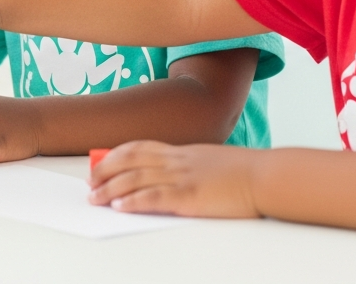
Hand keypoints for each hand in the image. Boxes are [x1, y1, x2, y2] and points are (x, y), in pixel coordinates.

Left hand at [87, 140, 259, 217]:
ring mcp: (182, 177)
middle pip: (130, 161)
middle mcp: (177, 161)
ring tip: (95, 198)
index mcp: (182, 152)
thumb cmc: (244, 172)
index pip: (140, 147)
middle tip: (90, 182)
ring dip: (111, 189)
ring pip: (136, 178)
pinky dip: (133, 201)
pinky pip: (154, 197)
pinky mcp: (189, 196)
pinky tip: (120, 207)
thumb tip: (176, 174)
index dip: (116, 155)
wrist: (265, 176)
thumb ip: (191, 164)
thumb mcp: (211, 160)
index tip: (101, 164)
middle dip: (105, 171)